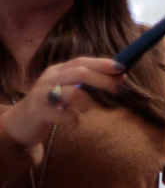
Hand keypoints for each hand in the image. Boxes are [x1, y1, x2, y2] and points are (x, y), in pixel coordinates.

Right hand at [0, 57, 125, 165]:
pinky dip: (73, 121)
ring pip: (71, 92)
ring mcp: (41, 94)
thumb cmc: (51, 105)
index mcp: (58, 71)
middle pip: (78, 73)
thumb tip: (121, 76)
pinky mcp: (38, 112)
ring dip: (87, 101)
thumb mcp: (70, 91)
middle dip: (101, 80)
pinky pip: (62, 115)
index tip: (121, 68)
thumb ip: (91, 84)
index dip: (102, 63)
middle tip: (116, 90)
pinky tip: (74, 126)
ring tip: (87, 109)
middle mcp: (49, 78)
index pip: (81, 61)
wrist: (21, 123)